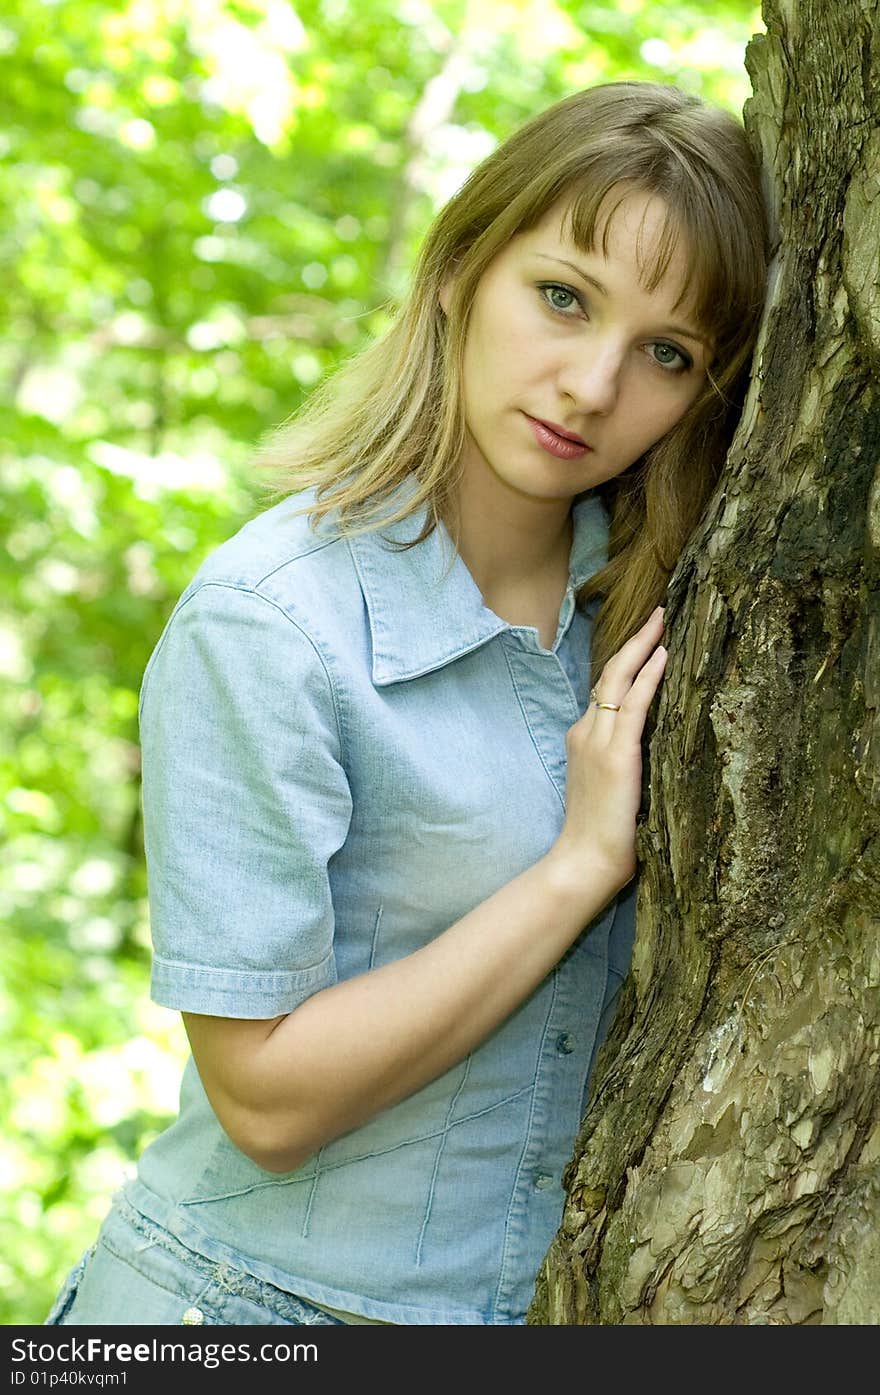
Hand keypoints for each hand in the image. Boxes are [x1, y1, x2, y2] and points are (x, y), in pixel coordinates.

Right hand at [550, 606, 666, 896]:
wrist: (583, 862)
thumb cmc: (600, 839)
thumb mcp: (609, 791)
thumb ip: (622, 765)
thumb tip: (650, 751)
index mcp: (583, 741)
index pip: (604, 692)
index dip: (625, 663)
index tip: (646, 641)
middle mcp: (585, 733)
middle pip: (609, 674)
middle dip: (634, 641)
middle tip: (657, 613)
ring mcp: (598, 741)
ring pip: (619, 679)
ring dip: (643, 646)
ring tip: (662, 620)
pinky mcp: (616, 754)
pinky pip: (635, 703)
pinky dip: (649, 675)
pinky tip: (664, 654)